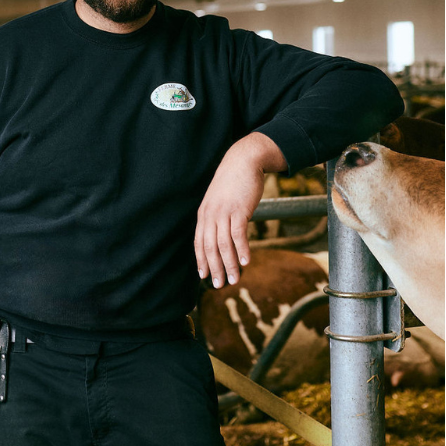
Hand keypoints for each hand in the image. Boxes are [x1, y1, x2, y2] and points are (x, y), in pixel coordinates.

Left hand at [195, 132, 285, 287]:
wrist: (243, 160)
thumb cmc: (234, 181)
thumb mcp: (220, 199)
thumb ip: (219, 216)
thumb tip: (224, 234)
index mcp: (204, 214)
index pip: (199, 242)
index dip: (201, 260)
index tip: (203, 276)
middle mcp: (210, 215)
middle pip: (209, 247)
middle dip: (214, 268)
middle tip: (219, 285)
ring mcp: (224, 212)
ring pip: (223, 244)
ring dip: (229, 264)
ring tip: (234, 279)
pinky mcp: (239, 209)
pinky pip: (238, 234)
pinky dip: (241, 249)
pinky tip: (246, 262)